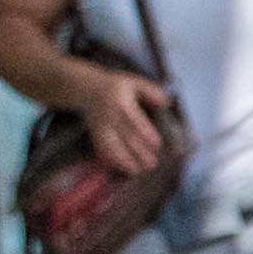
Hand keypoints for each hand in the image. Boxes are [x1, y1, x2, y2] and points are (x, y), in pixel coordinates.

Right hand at [63, 64, 178, 175]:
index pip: (133, 119)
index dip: (145, 132)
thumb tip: (166, 103)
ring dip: (123, 159)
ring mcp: (100, 125)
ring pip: (111, 144)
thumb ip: (151, 91)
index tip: (157, 145)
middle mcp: (109, 114)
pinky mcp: (94, 132)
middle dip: (138, 151)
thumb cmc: (116, 86)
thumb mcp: (133, 82)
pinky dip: (111, 159)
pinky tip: (123, 169)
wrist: (86, 87)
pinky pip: (101, 147)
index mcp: (120, 101)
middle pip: (124, 135)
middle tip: (152, 164)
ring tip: (137, 171)